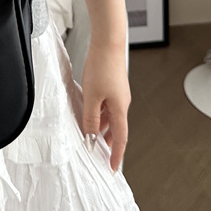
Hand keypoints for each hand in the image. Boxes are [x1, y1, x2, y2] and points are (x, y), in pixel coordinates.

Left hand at [80, 40, 130, 172]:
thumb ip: (90, 118)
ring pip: (110, 117)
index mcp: (120, 108)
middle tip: (100, 155)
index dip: (117, 155)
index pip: (120, 138)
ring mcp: (118, 94)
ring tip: (90, 137)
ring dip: (102, 128)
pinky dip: (99, 114)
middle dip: (109, 143)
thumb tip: (90, 137)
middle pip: (116, 129)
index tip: (112, 168)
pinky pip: (107, 106)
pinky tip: (89, 114)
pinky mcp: (112, 86)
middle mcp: (122, 103)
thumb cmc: (102, 66)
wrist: (108, 42)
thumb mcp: (91, 96)